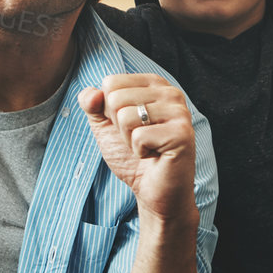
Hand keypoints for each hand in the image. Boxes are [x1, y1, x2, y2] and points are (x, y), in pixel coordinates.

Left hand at [77, 74, 197, 229]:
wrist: (152, 190)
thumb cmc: (131, 156)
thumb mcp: (104, 126)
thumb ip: (92, 104)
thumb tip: (91, 94)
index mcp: (153, 84)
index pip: (111, 82)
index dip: (109, 110)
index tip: (129, 126)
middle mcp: (170, 92)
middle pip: (115, 97)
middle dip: (118, 126)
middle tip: (138, 139)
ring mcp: (179, 112)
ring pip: (125, 116)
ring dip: (128, 140)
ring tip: (146, 147)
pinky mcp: (181, 134)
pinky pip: (139, 136)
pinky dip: (139, 151)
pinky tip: (154, 155)